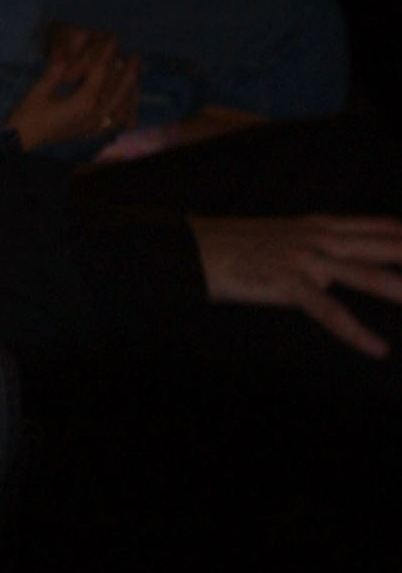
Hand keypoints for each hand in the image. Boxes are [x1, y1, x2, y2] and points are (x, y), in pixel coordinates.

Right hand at [0, 24, 141, 152]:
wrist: (22, 141)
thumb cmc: (28, 114)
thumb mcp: (40, 89)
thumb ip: (58, 66)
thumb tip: (70, 42)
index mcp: (83, 103)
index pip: (100, 73)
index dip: (106, 54)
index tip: (113, 39)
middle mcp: (95, 115)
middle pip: (119, 89)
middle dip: (128, 71)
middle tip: (135, 56)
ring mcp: (97, 126)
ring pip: (123, 106)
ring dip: (131, 90)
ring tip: (136, 77)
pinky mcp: (94, 132)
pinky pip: (118, 121)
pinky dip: (127, 110)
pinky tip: (129, 103)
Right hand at [188, 214, 401, 356]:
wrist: (193, 249)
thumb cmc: (233, 243)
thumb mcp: (281, 233)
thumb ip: (315, 242)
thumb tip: (341, 260)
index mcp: (318, 224)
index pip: (378, 227)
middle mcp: (318, 238)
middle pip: (382, 247)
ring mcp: (304, 260)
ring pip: (365, 275)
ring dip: (399, 289)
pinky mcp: (287, 283)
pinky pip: (329, 311)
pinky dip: (355, 332)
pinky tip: (376, 348)